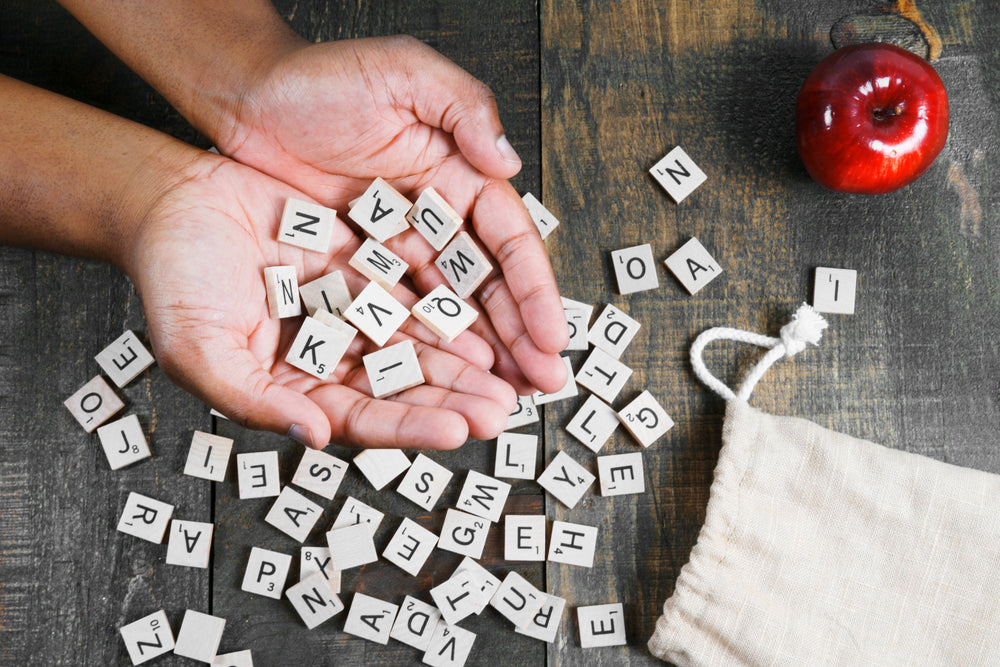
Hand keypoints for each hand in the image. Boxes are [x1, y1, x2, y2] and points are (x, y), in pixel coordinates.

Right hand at [128, 151, 517, 448]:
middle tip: (501, 412)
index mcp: (292, 387)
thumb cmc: (173, 280)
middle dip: (451, 399)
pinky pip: (409, 290)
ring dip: (459, 359)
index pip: (360, 416)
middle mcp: (328, 356)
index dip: (408, 427)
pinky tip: (480, 318)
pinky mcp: (359, 268)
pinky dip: (442, 305)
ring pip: (413, 343)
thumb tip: (315, 437)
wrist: (172, 202)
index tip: (456, 431)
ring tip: (506, 373)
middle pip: (399, 387)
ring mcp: (347, 312)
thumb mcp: (198, 349)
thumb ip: (253, 399)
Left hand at [214, 36, 568, 393]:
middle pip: (488, 286)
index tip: (551, 339)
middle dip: (519, 337)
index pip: (509, 242)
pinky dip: (421, 346)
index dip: (534, 292)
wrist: (249, 97)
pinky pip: (396, 311)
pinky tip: (440, 380)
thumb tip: (508, 162)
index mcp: (461, 173)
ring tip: (500, 399)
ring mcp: (399, 243)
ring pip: (449, 308)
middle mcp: (438, 215)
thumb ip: (464, 108)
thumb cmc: (323, 76)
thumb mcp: (405, 71)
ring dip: (479, 353)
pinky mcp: (360, 263)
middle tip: (541, 386)